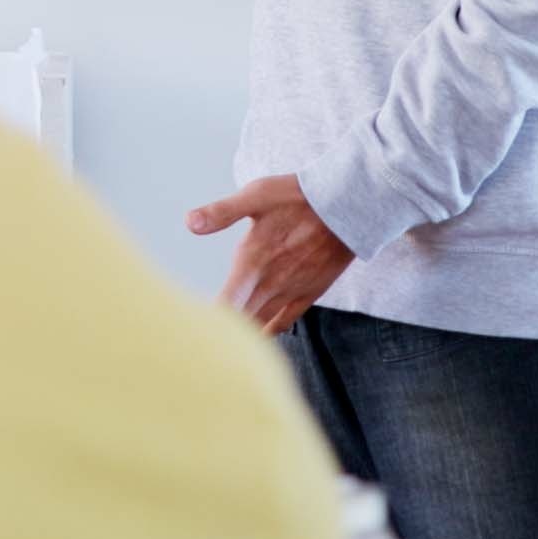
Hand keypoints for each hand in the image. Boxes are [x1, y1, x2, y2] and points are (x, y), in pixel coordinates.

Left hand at [189, 174, 353, 333]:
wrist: (348, 204)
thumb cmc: (299, 197)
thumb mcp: (256, 195)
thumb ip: (221, 212)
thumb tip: (190, 222)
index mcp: (251, 264)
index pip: (224, 306)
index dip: (207, 322)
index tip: (193, 330)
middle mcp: (270, 285)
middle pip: (239, 322)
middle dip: (220, 333)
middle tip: (203, 342)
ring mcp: (291, 292)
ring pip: (260, 326)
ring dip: (242, 335)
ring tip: (223, 343)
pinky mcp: (309, 293)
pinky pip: (285, 322)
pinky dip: (268, 331)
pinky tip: (258, 333)